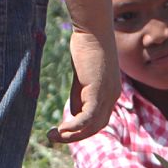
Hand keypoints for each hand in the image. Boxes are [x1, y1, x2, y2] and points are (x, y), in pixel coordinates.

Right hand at [50, 27, 119, 142]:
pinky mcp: (99, 91)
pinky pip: (88, 117)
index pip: (99, 120)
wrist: (93, 30)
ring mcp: (108, 95)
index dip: (82, 129)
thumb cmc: (86, 48)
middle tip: (55, 137)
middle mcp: (112, 96)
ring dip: (73, 135)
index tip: (63, 130)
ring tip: (54, 136)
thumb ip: (80, 96)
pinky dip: (75, 127)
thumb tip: (73, 115)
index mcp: (110, 93)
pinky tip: (62, 129)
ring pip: (93, 126)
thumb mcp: (82, 78)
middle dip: (76, 136)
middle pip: (97, 127)